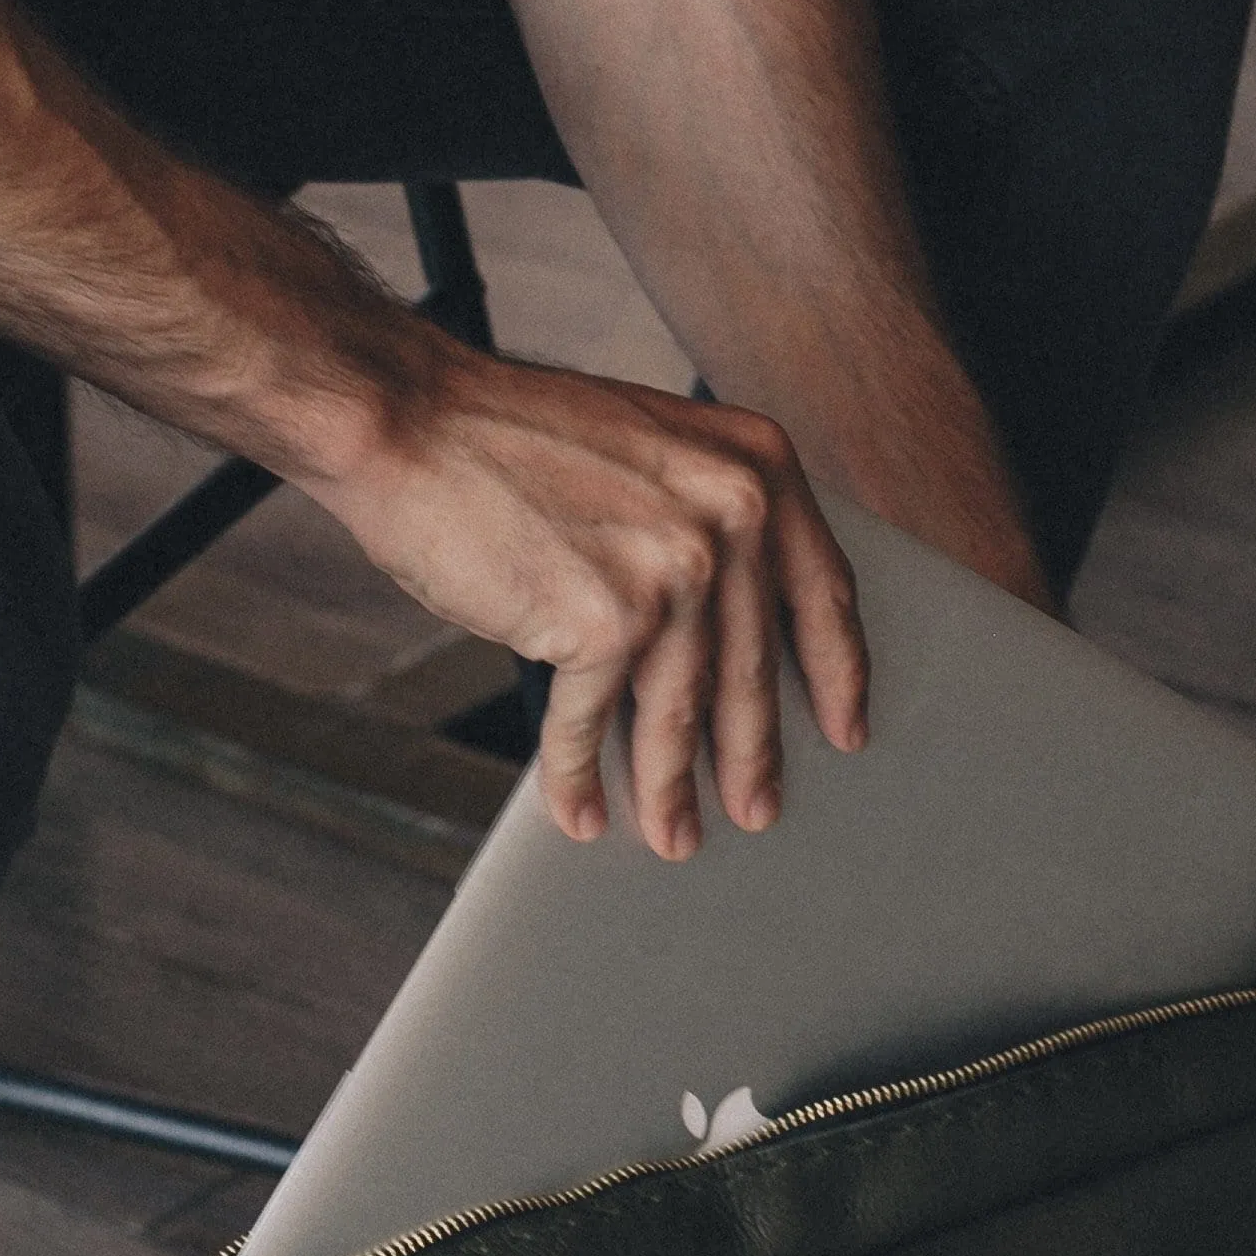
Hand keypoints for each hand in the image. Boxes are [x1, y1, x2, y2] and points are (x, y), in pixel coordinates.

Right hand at [299, 327, 868, 860]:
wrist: (408, 419)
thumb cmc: (510, 440)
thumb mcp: (649, 453)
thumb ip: (704, 522)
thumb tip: (724, 643)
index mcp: (757, 463)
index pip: (822, 588)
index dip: (838, 669)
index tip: (848, 728)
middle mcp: (733, 512)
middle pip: (753, 667)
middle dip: (752, 754)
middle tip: (757, 811)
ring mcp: (674, 567)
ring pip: (681, 709)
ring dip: (671, 789)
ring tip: (672, 836)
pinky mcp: (606, 619)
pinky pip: (594, 721)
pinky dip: (579, 775)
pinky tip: (579, 810)